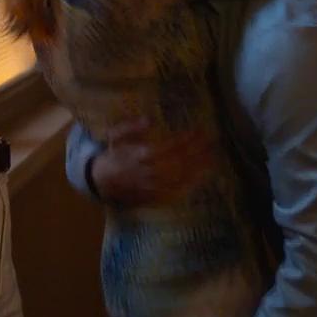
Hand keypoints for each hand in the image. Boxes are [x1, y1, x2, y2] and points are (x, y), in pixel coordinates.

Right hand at [90, 118, 214, 205]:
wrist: (102, 181)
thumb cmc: (113, 155)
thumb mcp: (115, 136)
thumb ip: (130, 127)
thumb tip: (148, 120)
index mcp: (141, 155)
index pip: (171, 146)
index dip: (188, 138)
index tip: (200, 130)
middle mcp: (150, 172)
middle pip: (180, 161)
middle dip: (198, 151)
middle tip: (213, 141)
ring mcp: (154, 186)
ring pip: (181, 177)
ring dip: (199, 167)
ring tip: (213, 157)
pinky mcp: (155, 197)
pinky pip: (177, 191)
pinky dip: (191, 184)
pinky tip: (202, 177)